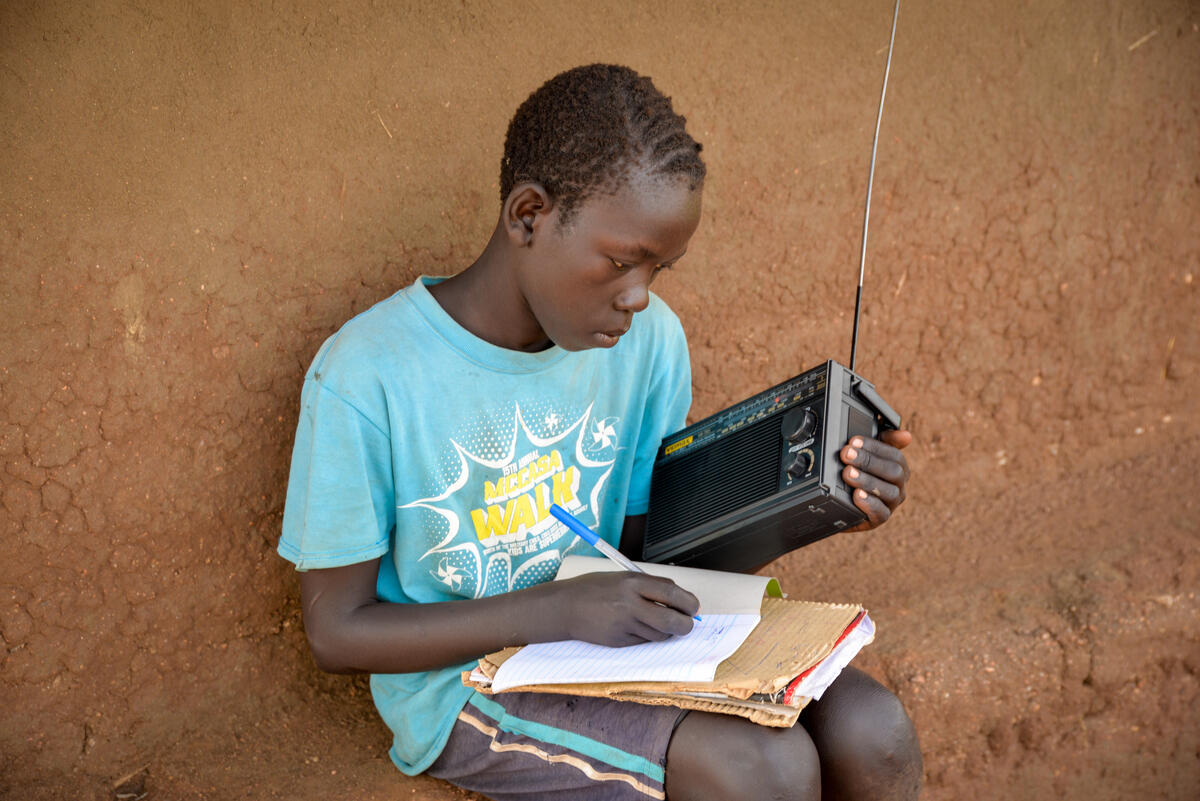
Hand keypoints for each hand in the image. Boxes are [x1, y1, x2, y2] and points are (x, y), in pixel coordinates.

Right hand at [550, 571, 698, 647]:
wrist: (565, 607)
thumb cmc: (594, 589)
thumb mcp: (623, 577)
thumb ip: (650, 586)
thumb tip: (678, 598)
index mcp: (632, 583)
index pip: (672, 594)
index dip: (689, 603)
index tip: (694, 607)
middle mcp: (629, 604)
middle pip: (671, 620)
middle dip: (686, 624)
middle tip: (688, 622)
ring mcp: (624, 625)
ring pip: (660, 634)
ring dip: (667, 631)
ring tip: (659, 622)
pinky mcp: (619, 641)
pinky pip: (645, 641)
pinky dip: (649, 635)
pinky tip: (639, 626)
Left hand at [840, 428, 911, 531]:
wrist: (837, 500)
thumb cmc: (855, 471)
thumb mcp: (866, 452)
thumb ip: (882, 439)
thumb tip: (906, 436)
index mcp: (899, 466)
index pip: (895, 454)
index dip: (874, 446)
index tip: (853, 441)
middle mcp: (899, 485)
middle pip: (894, 472)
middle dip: (869, 461)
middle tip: (846, 455)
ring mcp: (891, 503)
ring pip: (889, 493)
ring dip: (867, 481)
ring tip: (848, 473)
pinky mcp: (880, 518)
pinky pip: (880, 513)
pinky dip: (869, 503)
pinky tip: (856, 495)